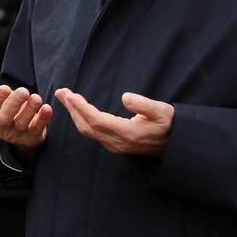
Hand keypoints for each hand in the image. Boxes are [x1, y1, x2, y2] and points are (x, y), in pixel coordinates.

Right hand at [0, 81, 51, 160]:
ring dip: (29, 110)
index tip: (5, 88)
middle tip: (23, 91)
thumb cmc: (6, 108)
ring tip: (36, 97)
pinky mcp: (32, 137)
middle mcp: (1, 128)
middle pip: (5, 118)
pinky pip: (37, 128)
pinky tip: (47, 108)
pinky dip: (43, 119)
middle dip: (14, 103)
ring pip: (21, 123)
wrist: (22, 130)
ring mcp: (17, 134)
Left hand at [56, 88, 172, 156]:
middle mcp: (117, 142)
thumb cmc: (170, 124)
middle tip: (60, 92)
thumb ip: (144, 104)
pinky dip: (82, 119)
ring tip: (65, 97)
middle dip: (72, 108)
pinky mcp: (115, 144)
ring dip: (75, 113)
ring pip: (88, 130)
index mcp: (127, 133)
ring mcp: (115, 145)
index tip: (69, 95)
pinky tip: (78, 109)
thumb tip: (125, 97)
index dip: (81, 108)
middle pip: (86, 126)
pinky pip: (92, 132)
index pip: (96, 120)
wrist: (176, 144)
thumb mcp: (162, 111)